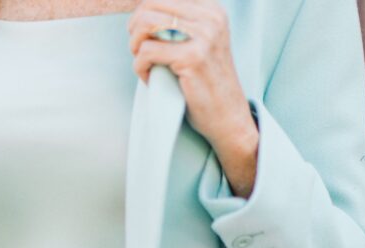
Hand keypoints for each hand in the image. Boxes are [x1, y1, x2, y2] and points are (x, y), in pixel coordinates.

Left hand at [127, 0, 258, 197]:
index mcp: (211, 10)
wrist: (229, 119)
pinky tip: (150, 78)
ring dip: (135, 46)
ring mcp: (203, 36)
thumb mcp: (200, 45)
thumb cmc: (208, 87)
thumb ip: (179, 27)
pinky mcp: (192, 58)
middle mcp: (209, 18)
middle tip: (138, 51)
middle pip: (150, 5)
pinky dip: (140, 67)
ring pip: (146, 23)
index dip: (144, 15)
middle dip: (135, 29)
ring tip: (144, 64)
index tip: (145, 38)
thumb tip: (142, 15)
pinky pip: (147, 52)